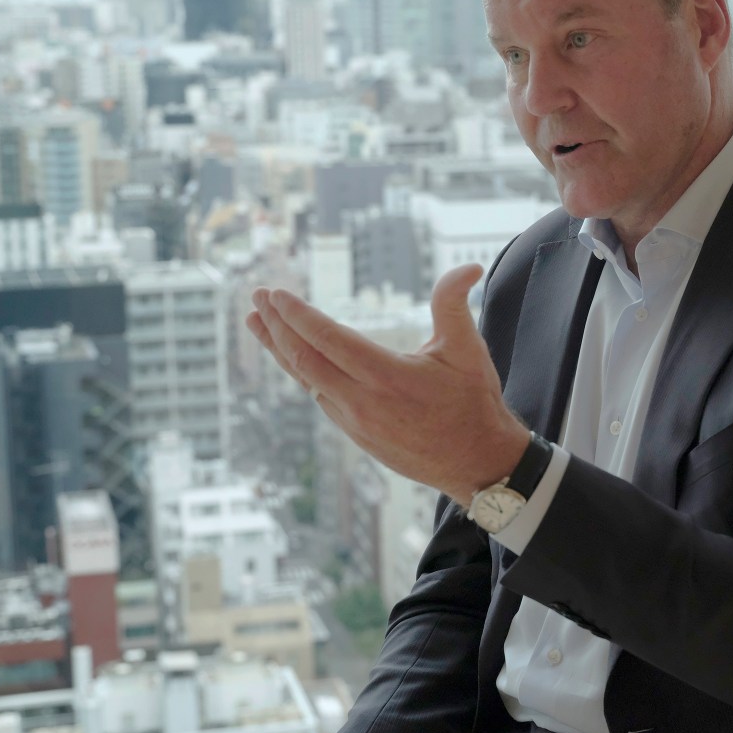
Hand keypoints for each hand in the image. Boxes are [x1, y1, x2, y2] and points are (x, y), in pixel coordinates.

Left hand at [245, 264, 530, 505]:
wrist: (476, 464)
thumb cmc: (473, 403)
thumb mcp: (467, 350)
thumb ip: (454, 305)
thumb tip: (468, 267)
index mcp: (387, 376)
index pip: (328, 340)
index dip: (297, 315)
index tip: (274, 294)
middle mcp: (362, 401)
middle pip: (304, 359)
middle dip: (276, 325)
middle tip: (256, 297)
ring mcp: (355, 422)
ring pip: (306, 379)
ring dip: (279, 348)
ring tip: (257, 322)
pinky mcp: (355, 434)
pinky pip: (319, 396)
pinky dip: (301, 371)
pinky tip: (293, 356)